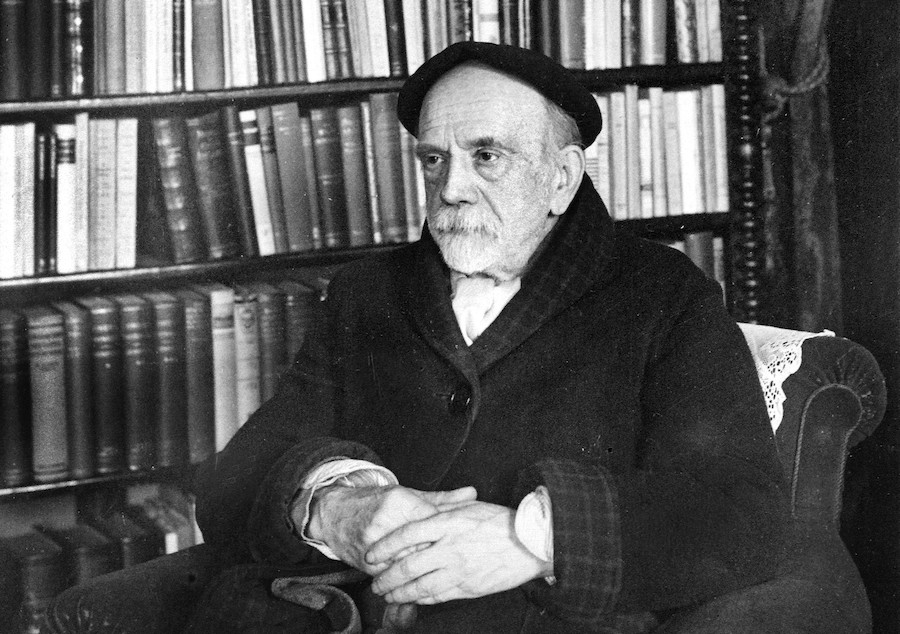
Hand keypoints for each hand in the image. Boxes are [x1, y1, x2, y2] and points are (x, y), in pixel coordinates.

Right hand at [306, 484, 476, 573]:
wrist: (336, 515)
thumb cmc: (376, 502)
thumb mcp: (408, 495)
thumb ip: (442, 499)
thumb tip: (472, 493)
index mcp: (398, 502)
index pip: (432, 519)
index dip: (450, 530)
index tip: (465, 537)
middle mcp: (385, 523)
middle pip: (422, 543)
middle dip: (442, 551)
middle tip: (460, 556)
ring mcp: (374, 545)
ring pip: (409, 562)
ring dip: (428, 567)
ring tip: (445, 569)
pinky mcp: (367, 563)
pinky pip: (394, 574)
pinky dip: (410, 578)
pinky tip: (424, 579)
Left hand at [366, 501, 551, 604]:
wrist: (531, 543)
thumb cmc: (500, 522)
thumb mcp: (468, 507)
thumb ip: (442, 511)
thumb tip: (420, 513)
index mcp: (448, 523)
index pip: (407, 534)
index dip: (385, 546)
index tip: (372, 554)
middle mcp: (451, 547)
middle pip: (408, 565)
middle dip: (387, 577)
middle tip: (375, 581)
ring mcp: (460, 569)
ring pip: (420, 586)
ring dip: (400, 592)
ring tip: (387, 594)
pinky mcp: (469, 587)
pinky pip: (438, 596)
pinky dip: (421, 599)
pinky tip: (413, 598)